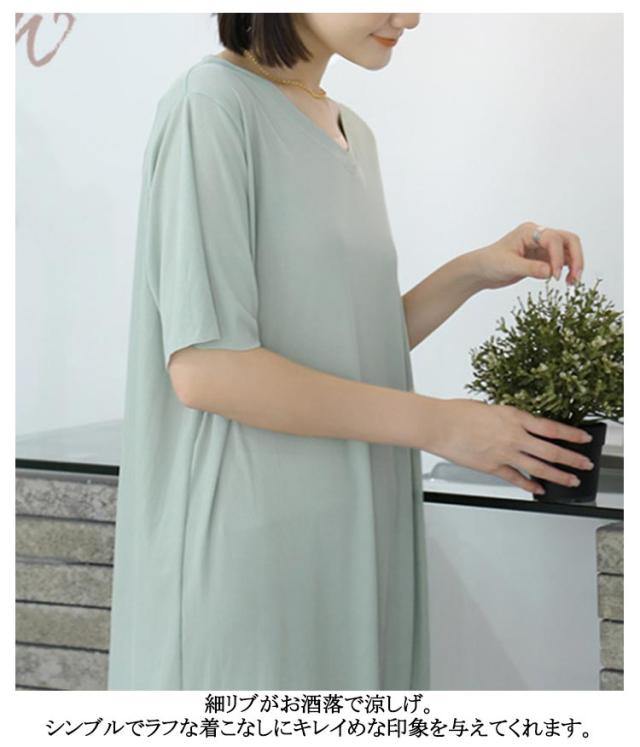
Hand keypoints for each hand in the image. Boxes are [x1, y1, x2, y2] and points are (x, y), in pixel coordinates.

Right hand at [429, 398, 593, 492]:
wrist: (439, 425)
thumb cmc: (458, 412)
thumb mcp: (491, 408)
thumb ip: (508, 418)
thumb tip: (519, 425)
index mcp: (514, 417)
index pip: (552, 428)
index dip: (572, 435)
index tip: (583, 439)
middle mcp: (514, 436)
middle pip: (552, 451)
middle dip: (572, 459)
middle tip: (584, 464)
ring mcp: (505, 454)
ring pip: (539, 468)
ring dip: (559, 476)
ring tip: (570, 481)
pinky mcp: (493, 467)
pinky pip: (517, 478)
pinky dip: (530, 485)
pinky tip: (539, 489)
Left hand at [471, 221, 584, 290]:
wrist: (480, 271)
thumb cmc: (489, 263)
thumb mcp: (508, 266)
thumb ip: (530, 268)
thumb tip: (550, 272)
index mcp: (529, 232)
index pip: (553, 239)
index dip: (558, 257)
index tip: (555, 276)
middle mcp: (538, 236)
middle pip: (568, 240)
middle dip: (576, 257)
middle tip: (576, 277)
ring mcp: (542, 247)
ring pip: (568, 250)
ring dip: (574, 265)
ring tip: (572, 283)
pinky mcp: (542, 258)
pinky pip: (562, 261)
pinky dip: (567, 270)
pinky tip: (567, 282)